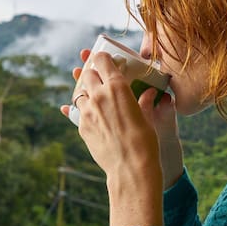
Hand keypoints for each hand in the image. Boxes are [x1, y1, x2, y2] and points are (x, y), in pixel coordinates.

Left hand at [61, 49, 183, 189]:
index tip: (105, 60)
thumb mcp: (147, 117)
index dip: (102, 58)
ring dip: (87, 93)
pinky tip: (91, 115)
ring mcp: (87, 111)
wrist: (130, 168)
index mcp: (117, 87)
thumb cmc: (145, 141)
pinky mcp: (81, 126)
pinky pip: (77, 112)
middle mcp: (98, 95)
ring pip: (80, 93)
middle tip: (101, 80)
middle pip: (87, 74)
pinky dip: (84, 111)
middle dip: (93, 74)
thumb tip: (149, 93)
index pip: (102, 60)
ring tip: (96, 99)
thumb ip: (144, 102)